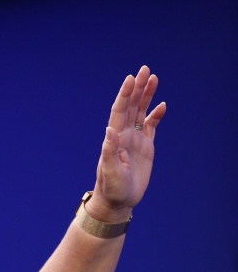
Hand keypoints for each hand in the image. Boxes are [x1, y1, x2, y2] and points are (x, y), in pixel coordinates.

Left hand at [89, 65, 165, 219]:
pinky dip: (156, 116)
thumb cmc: (111, 189)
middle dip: (137, 88)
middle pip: (131, 106)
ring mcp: (134, 140)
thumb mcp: (109, 172)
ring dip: (146, 96)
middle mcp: (124, 136)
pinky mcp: (145, 148)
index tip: (131, 79)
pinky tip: (162, 106)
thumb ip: (109, 152)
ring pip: (141, 113)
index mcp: (115, 139)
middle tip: (145, 69)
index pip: (119, 111)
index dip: (125, 95)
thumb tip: (109, 131)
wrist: (118, 202)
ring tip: (154, 78)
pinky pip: (151, 127)